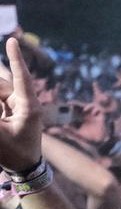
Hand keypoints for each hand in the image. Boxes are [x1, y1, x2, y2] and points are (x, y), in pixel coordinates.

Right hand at [0, 38, 44, 172]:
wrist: (25, 168)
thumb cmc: (14, 153)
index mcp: (29, 107)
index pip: (22, 78)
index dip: (16, 59)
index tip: (13, 41)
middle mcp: (24, 103)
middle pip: (2, 86)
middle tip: (3, 118)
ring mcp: (17, 106)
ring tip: (5, 123)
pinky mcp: (10, 110)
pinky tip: (2, 120)